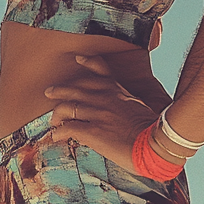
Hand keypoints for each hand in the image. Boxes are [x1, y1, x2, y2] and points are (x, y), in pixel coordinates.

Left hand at [47, 54, 160, 172]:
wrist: (154, 145)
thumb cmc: (153, 131)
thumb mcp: (141, 110)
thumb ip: (127, 106)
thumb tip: (121, 113)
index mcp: (119, 92)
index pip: (101, 71)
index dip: (88, 63)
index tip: (78, 59)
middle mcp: (106, 98)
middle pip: (76, 88)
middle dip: (60, 90)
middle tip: (49, 92)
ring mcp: (98, 113)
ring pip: (67, 107)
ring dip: (56, 114)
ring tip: (52, 120)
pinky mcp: (92, 131)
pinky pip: (68, 128)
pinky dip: (59, 132)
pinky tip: (56, 136)